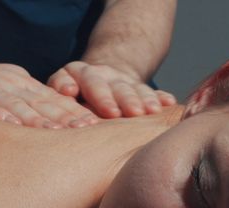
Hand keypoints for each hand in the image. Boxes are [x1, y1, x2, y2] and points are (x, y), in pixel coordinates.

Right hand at [0, 56, 99, 127]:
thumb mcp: (13, 88)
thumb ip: (35, 103)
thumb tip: (67, 122)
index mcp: (24, 87)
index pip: (55, 101)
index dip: (75, 112)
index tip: (97, 127)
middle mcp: (10, 87)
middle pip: (40, 103)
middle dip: (64, 117)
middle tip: (85, 131)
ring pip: (14, 105)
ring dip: (34, 119)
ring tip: (53, 130)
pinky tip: (7, 123)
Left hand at [48, 61, 176, 117]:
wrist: (94, 81)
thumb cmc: (69, 96)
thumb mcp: (59, 88)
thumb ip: (60, 90)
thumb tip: (67, 92)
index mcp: (79, 73)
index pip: (87, 80)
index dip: (97, 93)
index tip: (105, 109)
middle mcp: (102, 74)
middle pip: (113, 85)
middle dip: (123, 99)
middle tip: (131, 113)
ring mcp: (121, 80)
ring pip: (134, 89)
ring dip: (143, 100)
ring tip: (151, 112)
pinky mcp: (138, 88)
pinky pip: (151, 92)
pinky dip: (160, 98)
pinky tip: (169, 103)